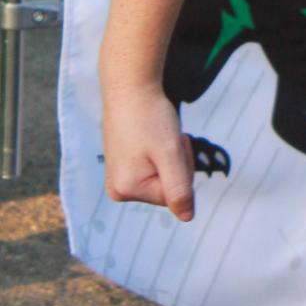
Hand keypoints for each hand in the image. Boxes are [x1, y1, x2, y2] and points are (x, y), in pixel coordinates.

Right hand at [102, 81, 195, 221]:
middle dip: (176, 162)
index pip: (173, 195)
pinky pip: (152, 168)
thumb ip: (179, 188)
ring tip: (158, 133)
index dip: (182, 168)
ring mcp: (118, 178)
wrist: (130, 88)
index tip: (173, 144)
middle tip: (167, 136)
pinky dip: (160, 152)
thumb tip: (187, 217)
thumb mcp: (170, 153)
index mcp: (126, 190)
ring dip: (169, 156)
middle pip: (166, 188)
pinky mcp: (122, 166)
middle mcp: (117, 190)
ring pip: (162, 177)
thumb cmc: (150, 117)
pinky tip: (150, 136)